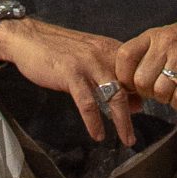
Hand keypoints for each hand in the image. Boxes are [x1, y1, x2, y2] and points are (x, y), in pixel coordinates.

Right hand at [0, 17, 139, 147]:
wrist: (29, 38)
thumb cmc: (60, 51)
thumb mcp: (91, 61)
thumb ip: (113, 79)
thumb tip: (138, 104)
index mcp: (112, 50)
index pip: (138, 73)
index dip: (145, 93)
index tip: (146, 113)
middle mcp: (104, 54)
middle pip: (130, 86)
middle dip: (137, 112)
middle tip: (136, 135)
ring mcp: (88, 63)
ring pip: (114, 95)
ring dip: (122, 121)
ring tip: (126, 139)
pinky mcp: (72, 73)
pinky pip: (88, 102)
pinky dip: (94, 121)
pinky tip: (97, 134)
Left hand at [116, 7, 176, 116]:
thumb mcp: (166, 37)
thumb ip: (147, 54)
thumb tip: (127, 82)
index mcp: (153, 35)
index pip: (124, 56)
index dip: (123, 77)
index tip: (132, 84)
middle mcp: (166, 43)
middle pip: (141, 81)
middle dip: (147, 93)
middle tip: (157, 91)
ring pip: (160, 92)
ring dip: (165, 99)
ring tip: (172, 92)